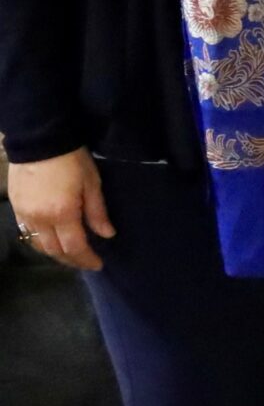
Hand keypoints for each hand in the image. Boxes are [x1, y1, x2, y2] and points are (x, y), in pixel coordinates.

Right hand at [6, 147, 113, 270]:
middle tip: (85, 262)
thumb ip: (97, 212)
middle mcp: (40, 219)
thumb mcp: (92, 183)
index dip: (86, 259)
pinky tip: (51, 240)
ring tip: (71, 253)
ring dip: (55, 253)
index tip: (98, 265)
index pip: (74, 247)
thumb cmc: (72, 159)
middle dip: (71, 260)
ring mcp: (24, 214)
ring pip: (38, 244)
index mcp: (62, 213)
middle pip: (54, 251)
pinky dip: (40, 241)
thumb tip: (107, 235)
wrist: (39, 140)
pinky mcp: (15, 208)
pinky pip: (27, 233)